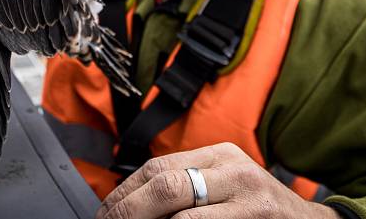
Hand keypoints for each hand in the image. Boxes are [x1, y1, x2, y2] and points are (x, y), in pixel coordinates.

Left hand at [96, 143, 339, 218]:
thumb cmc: (259, 207)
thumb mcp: (225, 184)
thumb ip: (187, 184)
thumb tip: (131, 203)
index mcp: (218, 154)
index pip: (156, 168)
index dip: (125, 193)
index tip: (107, 212)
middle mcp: (231, 167)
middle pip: (163, 183)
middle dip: (129, 209)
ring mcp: (247, 194)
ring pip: (181, 210)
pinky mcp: (259, 217)